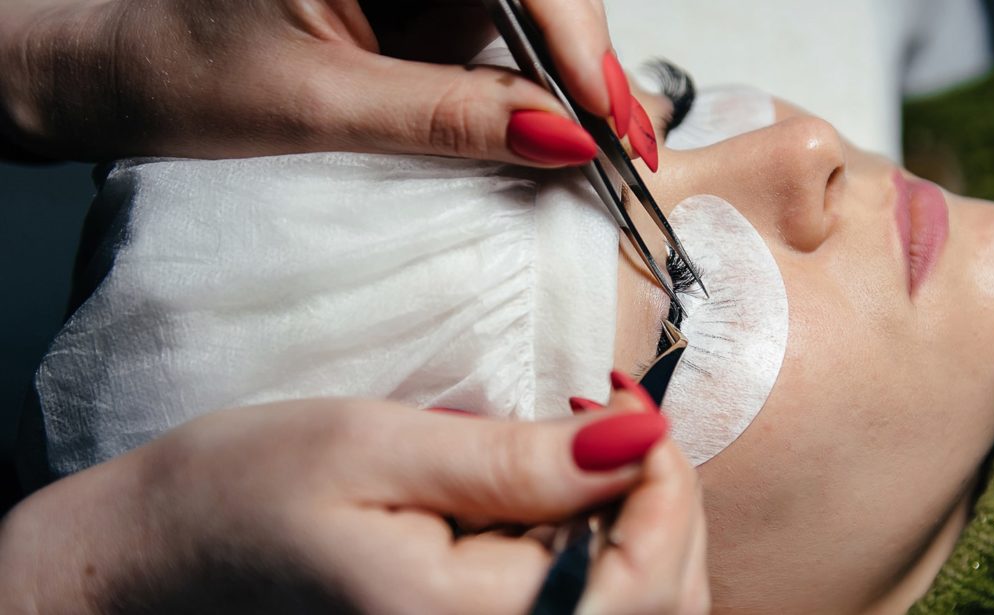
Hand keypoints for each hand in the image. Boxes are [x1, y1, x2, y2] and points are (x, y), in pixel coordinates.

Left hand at [0, 0, 632, 165]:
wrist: (119, 77)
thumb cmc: (179, 69)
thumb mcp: (321, 106)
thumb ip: (448, 116)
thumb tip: (562, 137)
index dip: (572, 32)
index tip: (604, 111)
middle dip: (580, 59)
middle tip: (622, 142)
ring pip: (523, 10)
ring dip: (563, 76)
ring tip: (604, 144)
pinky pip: (490, 31)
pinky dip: (526, 82)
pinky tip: (553, 125)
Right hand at [0, 392, 708, 612]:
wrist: (171, 555)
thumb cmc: (247, 494)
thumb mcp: (373, 447)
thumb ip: (511, 458)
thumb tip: (637, 438)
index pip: (643, 574)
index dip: (666, 481)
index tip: (631, 403)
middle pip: (663, 598)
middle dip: (664, 500)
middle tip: (611, 420)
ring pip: (643, 609)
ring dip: (645, 528)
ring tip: (587, 456)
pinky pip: (592, 609)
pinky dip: (610, 554)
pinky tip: (565, 502)